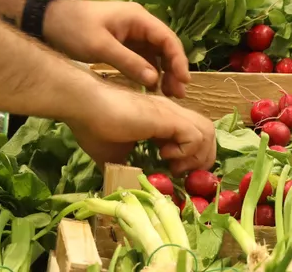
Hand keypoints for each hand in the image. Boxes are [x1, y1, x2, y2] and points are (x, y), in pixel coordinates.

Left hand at [42, 0, 190, 97]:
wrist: (48, 20)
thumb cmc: (74, 28)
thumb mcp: (100, 47)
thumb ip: (128, 63)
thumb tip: (154, 81)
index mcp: (138, 18)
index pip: (167, 38)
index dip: (179, 59)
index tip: (184, 80)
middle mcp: (138, 24)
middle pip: (164, 47)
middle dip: (173, 70)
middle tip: (178, 95)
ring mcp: (130, 33)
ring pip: (154, 54)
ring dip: (162, 73)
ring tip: (167, 96)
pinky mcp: (121, 43)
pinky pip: (141, 58)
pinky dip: (147, 72)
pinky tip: (149, 89)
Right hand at [66, 84, 215, 172]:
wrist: (83, 105)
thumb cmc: (93, 126)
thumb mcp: (113, 155)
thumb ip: (126, 166)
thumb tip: (126, 186)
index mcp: (160, 120)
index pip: (194, 135)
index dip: (191, 157)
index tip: (171, 171)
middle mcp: (170, 112)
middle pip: (208, 132)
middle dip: (201, 158)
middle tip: (178, 171)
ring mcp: (170, 112)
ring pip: (208, 132)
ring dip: (196, 156)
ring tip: (173, 165)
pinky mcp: (167, 117)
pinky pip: (195, 136)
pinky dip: (187, 152)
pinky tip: (164, 155)